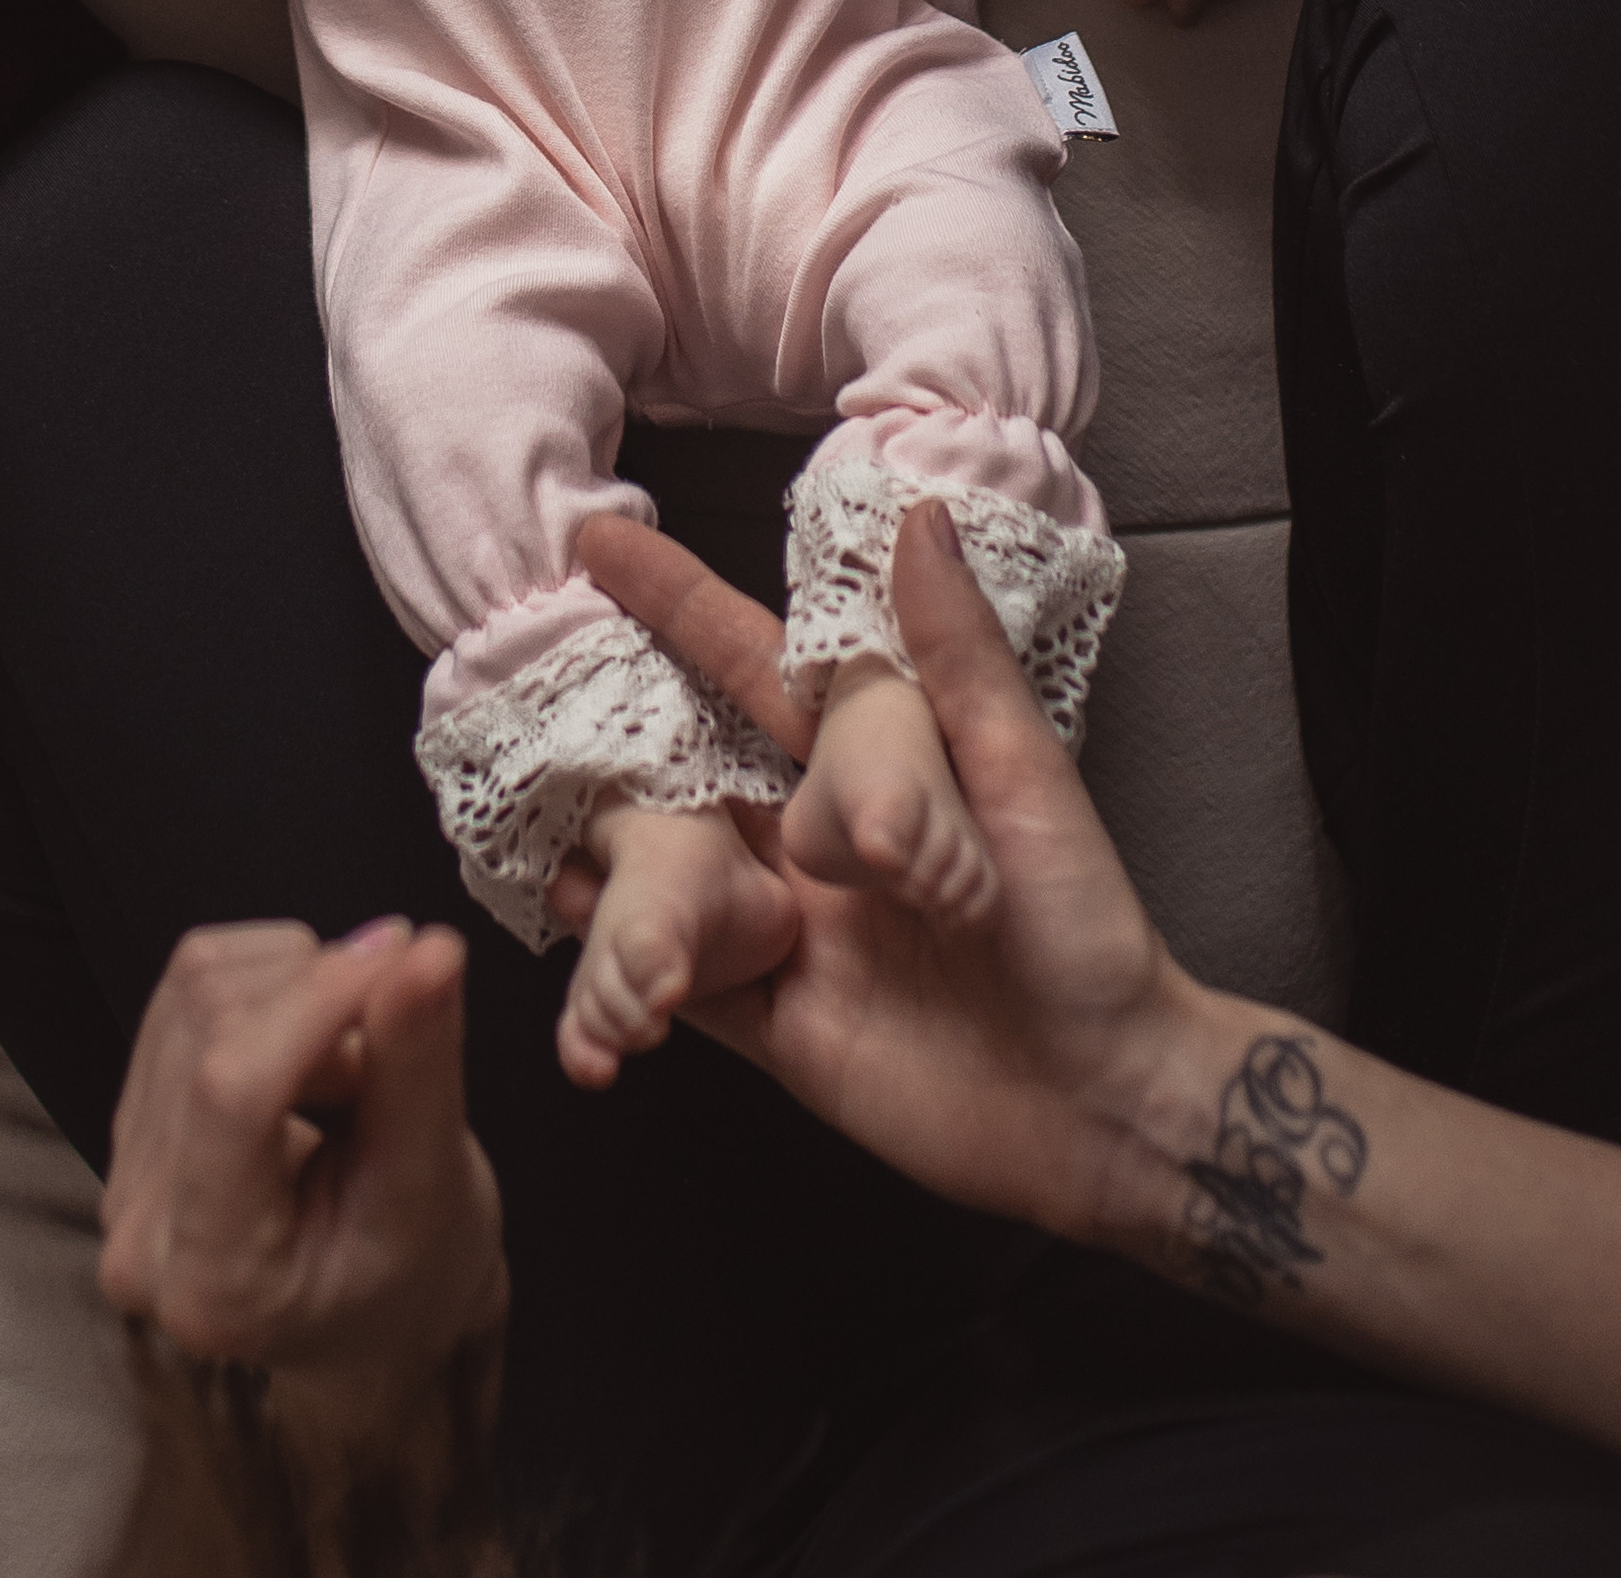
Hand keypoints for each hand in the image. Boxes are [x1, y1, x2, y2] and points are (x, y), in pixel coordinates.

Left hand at [100, 918, 506, 1426]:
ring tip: (352, 1072)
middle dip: (324, 1002)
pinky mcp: (132, 1111)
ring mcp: (124, 1169)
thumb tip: (426, 950)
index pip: (232, 1091)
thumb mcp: (433, 1185)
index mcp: (215, 1283)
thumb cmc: (411, 1270)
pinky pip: (191, 982)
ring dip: (300, 990)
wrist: (374, 1307)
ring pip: (201, 984)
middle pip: (218, 1021)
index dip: (317, 999)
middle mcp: (140, 1232)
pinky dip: (271, 984)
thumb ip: (418, 1067)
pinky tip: (309, 1054)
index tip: (404, 954)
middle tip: (390, 1059)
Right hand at [572, 501, 1209, 1257]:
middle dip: (605, 720)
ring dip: (607, 847)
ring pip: (669, 871)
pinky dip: (619, 961)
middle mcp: (815, 837)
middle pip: (688, 762)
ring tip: (543, 821)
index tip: (599, 542)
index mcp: (874, 763)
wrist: (1101, 1105)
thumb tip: (920, 514)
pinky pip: (679, 981)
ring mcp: (788, 927)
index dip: (678, 604)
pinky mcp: (774, 1022)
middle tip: (519, 675)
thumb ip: (958, 654)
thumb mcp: (1027, 777)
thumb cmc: (1086, 930)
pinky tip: (568, 920)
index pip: (756, 663)